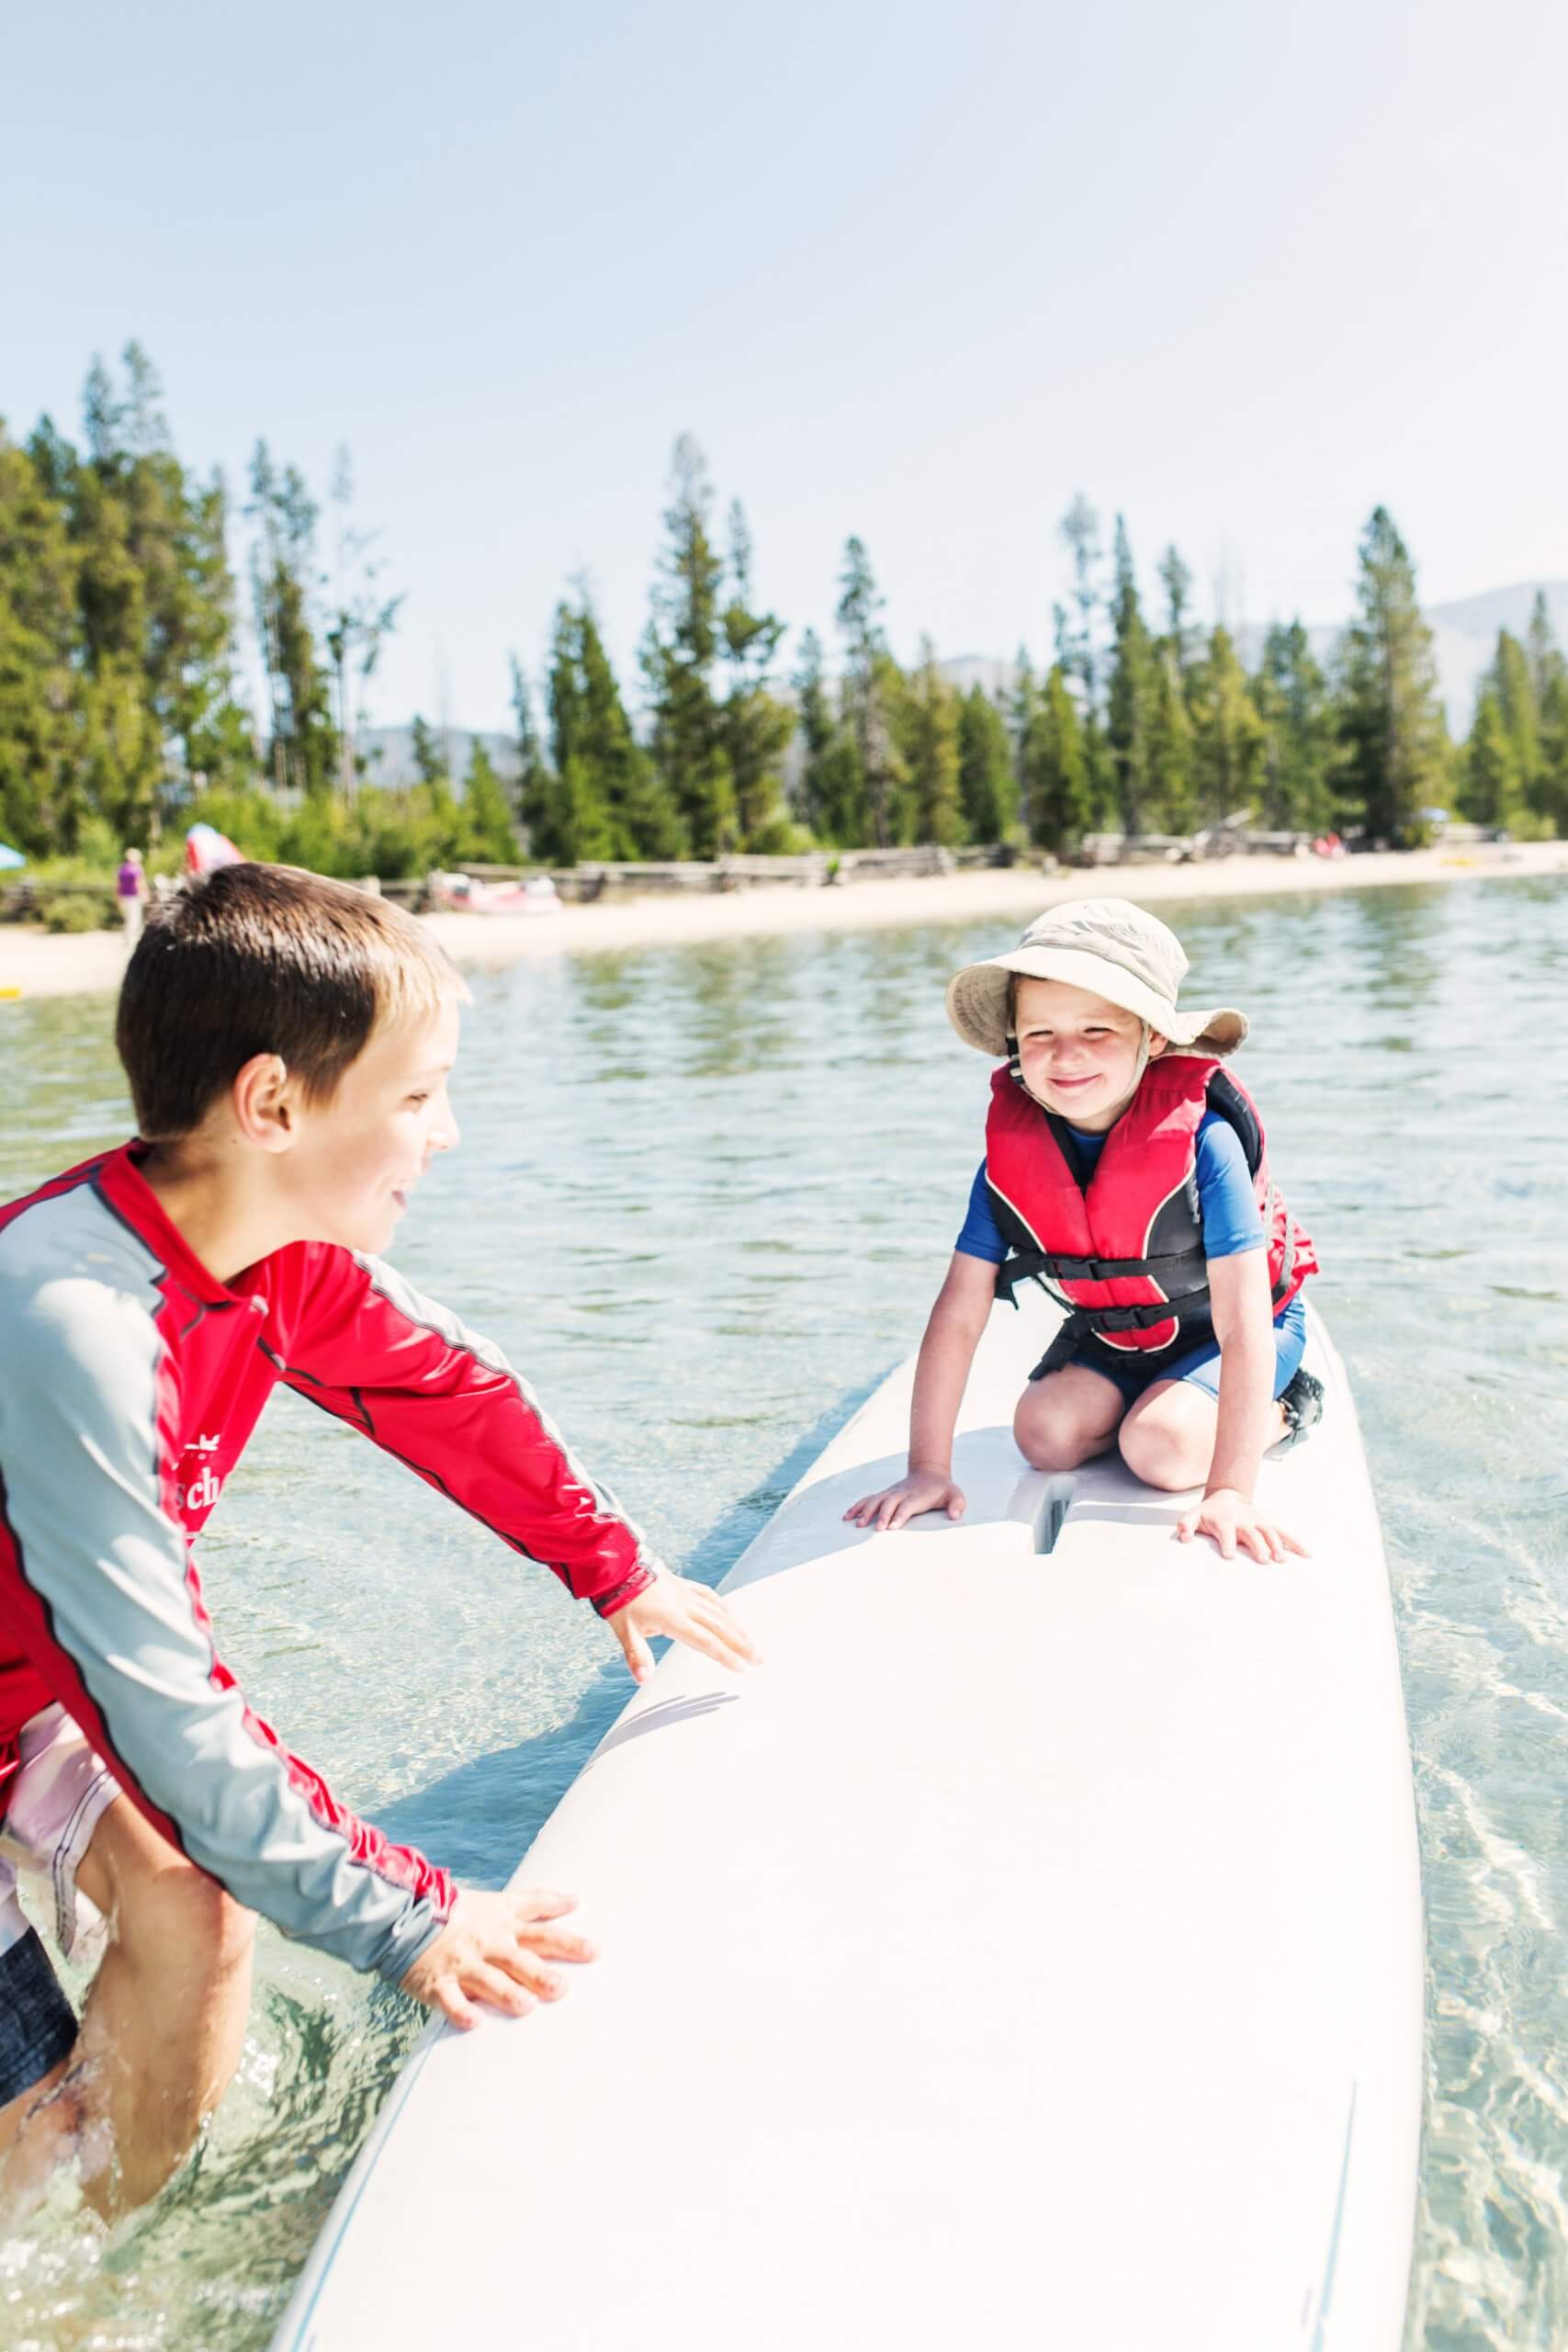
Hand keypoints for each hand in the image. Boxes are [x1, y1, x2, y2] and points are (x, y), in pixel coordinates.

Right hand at [401, 1887, 595, 2030]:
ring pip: (487, 1980)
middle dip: (538, 1975)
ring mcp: (462, 1965)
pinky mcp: (437, 1984)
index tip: (594, 1952)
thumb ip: (538, 1902)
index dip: (568, 1942)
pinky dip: (461, 2011)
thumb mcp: (501, 1903)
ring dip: (506, 1993)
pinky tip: (475, 2023)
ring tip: (526, 2007)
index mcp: (504, 1928)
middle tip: (561, 1989)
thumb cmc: (462, 1912)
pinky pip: (449, 2000)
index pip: (542, 1934)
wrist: (408, 1916)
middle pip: (517, 1960)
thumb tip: (574, 1899)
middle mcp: (487, 1946)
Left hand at [605, 1572, 760, 1684]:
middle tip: (759, 1658)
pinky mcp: (685, 1585)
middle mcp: (684, 1605)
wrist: (617, 1568)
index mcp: (671, 1618)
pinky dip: (724, 1607)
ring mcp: (686, 1593)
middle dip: (741, 1644)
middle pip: (719, 1627)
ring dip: (737, 1628)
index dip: (724, 1655)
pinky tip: (731, 1615)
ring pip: (719, 1612)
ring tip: (752, 1643)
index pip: (704, 1640)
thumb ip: (637, 1656)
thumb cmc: (620, 1603)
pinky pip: (710, 1596)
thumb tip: (644, 1679)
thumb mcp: (623, 1632)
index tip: (741, 1667)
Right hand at [842, 1469, 965, 1531]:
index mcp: (918, 1495)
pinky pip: (868, 1499)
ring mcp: (891, 1493)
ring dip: (866, 1512)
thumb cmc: (943, 1490)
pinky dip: (857, 1507)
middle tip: (876, 1530)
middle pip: (889, 1503)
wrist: (929, 1473)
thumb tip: (954, 1515)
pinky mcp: (884, 1495)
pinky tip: (847, 1517)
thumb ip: (957, 1504)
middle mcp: (902, 1493)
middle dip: (882, 1515)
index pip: (907, 1505)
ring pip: (875, 1500)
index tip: (892, 1527)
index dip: (899, 1515)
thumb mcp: (955, 1495)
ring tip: (857, 1525)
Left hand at [1176, 1487, 1307, 1563]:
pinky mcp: (1268, 1525)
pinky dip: (1295, 1543)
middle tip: (1263, 1560)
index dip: (1227, 1544)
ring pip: (1270, 1533)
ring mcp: (1258, 1523)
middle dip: (1258, 1546)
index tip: (1229, 1556)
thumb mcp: (1193, 1516)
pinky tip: (1307, 1554)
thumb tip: (1183, 1537)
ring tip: (1281, 1560)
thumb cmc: (1208, 1514)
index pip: (1226, 1533)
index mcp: (1225, 1522)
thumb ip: (1186, 1525)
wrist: (1226, 1498)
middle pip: (1252, 1534)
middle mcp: (1244, 1522)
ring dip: (1276, 1545)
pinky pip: (1284, 1533)